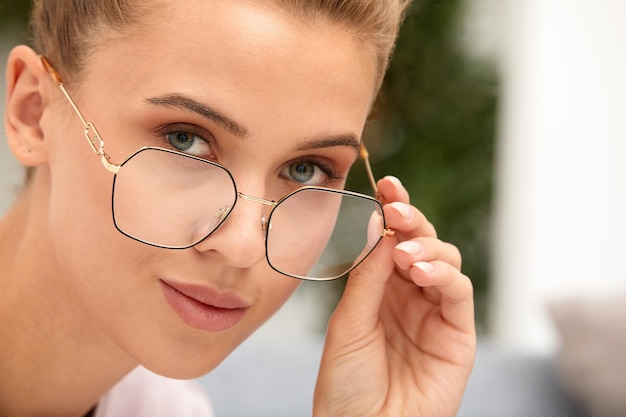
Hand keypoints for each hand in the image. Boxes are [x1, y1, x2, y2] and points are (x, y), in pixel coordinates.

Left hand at [314, 176, 475, 416]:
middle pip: (420, 242)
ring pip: (444, 259)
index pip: (390, 240)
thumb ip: (368, 275)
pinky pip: (459, 291)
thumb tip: (378, 224)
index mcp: (378, 289)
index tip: (385, 183)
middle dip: (411, 219)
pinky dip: (444, 274)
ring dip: (427, 247)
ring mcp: (435, 312)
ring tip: (405, 253)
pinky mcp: (458, 333)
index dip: (391, 210)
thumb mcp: (349, 322)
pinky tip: (422, 271)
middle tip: (396, 205)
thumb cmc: (346, 383)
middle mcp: (408, 295)